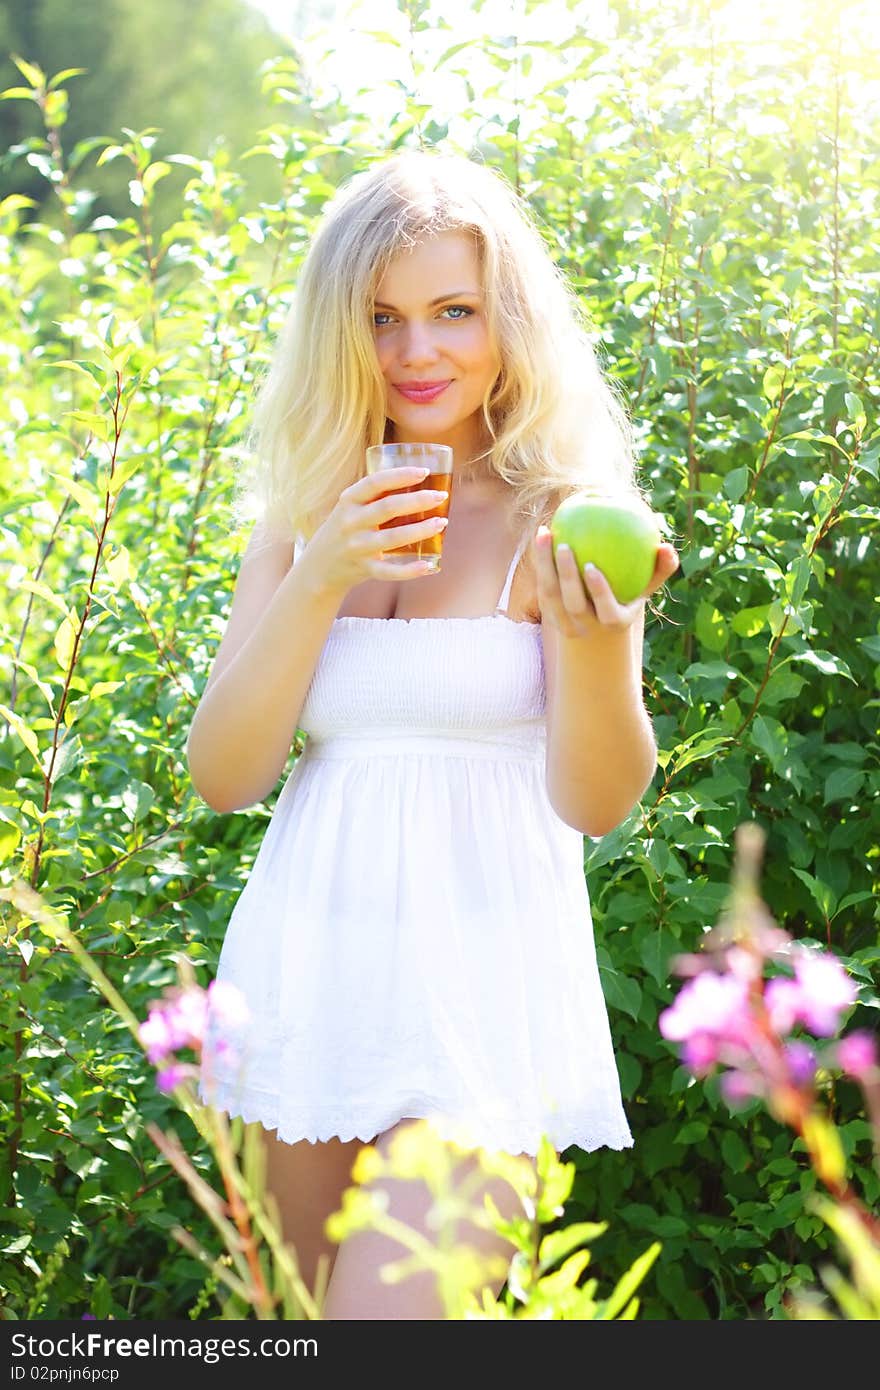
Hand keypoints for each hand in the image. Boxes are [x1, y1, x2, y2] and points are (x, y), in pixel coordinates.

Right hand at [301, 467, 448, 597]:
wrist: (320, 565)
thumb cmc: (348, 528)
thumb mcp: (352, 507)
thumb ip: (377, 495)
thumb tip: (423, 482)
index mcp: (348, 500)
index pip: (375, 482)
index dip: (400, 475)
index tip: (424, 472)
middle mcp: (350, 522)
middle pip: (388, 508)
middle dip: (418, 501)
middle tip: (441, 496)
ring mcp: (356, 547)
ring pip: (392, 538)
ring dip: (420, 530)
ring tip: (441, 522)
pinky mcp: (363, 569)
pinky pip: (388, 571)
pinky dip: (409, 570)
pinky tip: (428, 565)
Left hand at [533, 525, 679, 638]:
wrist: (600, 621)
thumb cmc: (631, 592)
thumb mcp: (648, 584)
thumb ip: (661, 568)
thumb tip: (667, 547)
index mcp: (614, 622)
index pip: (606, 613)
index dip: (598, 593)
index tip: (591, 566)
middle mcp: (587, 627)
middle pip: (573, 605)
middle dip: (566, 577)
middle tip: (564, 544)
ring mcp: (565, 623)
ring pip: (550, 596)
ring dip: (545, 565)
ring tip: (546, 533)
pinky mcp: (549, 614)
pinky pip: (542, 587)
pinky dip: (540, 563)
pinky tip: (543, 535)